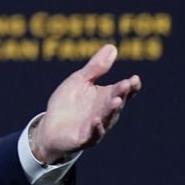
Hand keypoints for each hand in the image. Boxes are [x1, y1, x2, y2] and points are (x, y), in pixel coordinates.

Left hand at [31, 44, 140, 164]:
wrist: (49, 128)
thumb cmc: (67, 104)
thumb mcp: (79, 81)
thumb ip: (96, 67)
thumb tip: (112, 47)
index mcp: (106, 97)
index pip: (123, 91)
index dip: (130, 86)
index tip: (135, 78)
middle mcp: (105, 112)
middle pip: (116, 102)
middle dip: (121, 93)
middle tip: (127, 84)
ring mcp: (96, 126)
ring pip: (107, 118)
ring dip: (112, 109)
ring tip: (117, 100)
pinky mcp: (84, 138)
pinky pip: (92, 134)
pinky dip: (96, 128)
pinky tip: (96, 120)